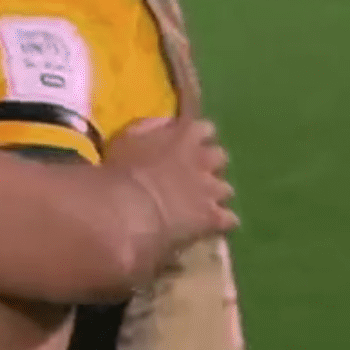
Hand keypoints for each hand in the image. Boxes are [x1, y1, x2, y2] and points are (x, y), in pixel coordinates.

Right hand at [102, 117, 236, 256]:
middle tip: (192, 174)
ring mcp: (213, 189)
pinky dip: (219, 222)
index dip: (196, 137)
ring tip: (198, 204)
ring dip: (214, 194)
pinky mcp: (214, 217)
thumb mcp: (127, 137)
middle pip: (220, 156)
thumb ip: (150, 128)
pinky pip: (229, 219)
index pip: (204, 128)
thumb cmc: (121, 168)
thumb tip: (164, 123)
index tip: (185, 143)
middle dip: (210, 165)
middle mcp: (206, 158)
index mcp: (185, 134)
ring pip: (226, 189)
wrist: (130, 207)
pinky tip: (206, 227)